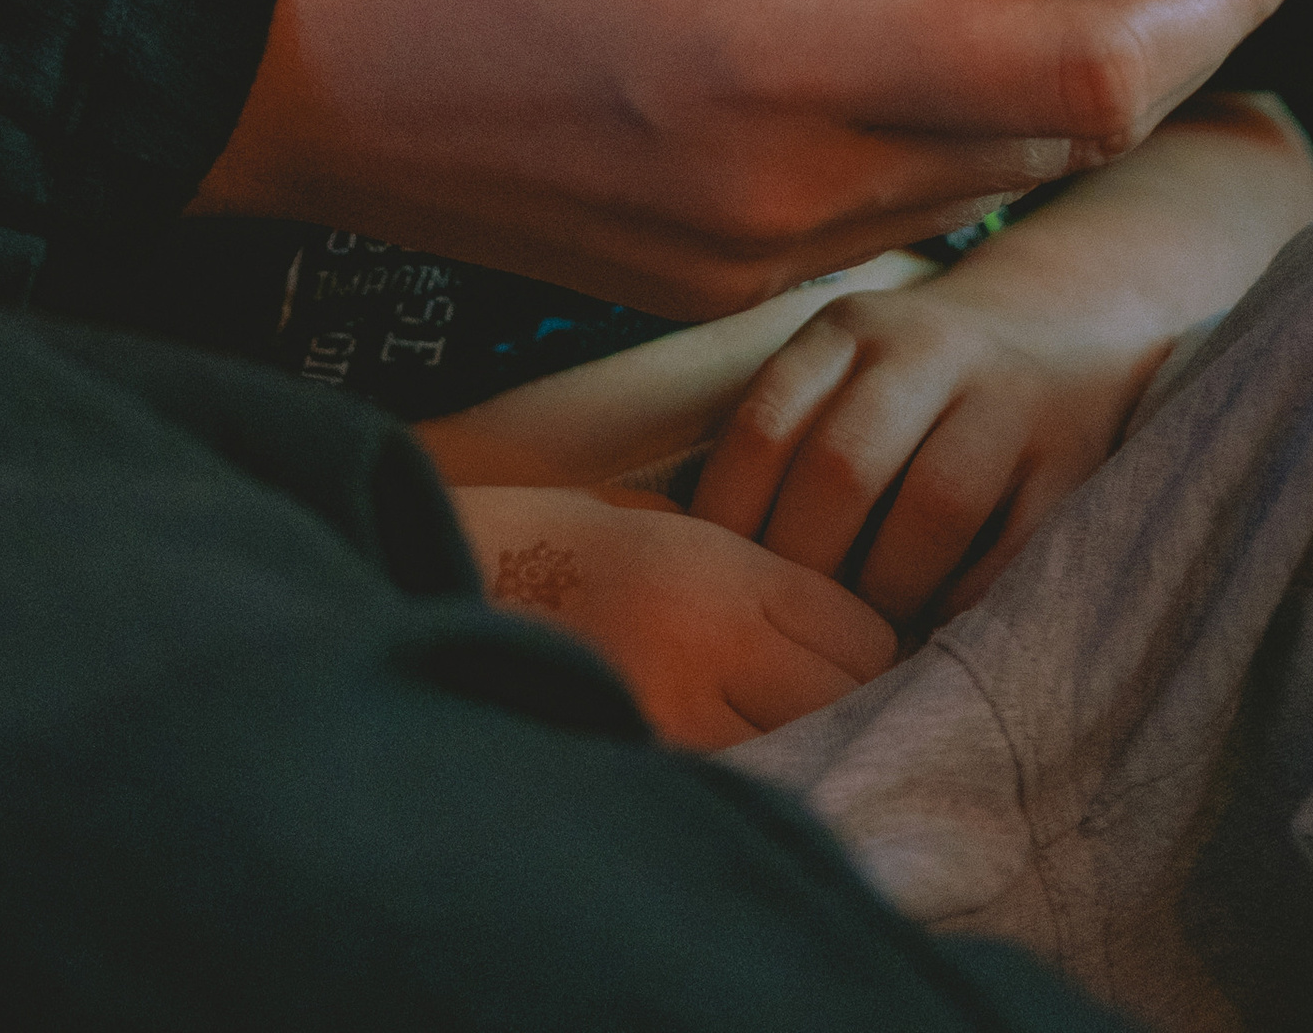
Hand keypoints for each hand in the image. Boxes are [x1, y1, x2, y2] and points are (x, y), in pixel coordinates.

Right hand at [192, 0, 1312, 312]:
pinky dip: (955, 116)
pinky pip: (884, 204)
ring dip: (1066, 79)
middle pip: (1058, 135)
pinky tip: (941, 22)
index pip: (1082, 70)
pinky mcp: (693, 272)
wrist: (224, 48)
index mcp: (769, 61)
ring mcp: (737, 256)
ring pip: (977, 177)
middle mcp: (778, 196)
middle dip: (1179, 32)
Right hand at [449, 484, 893, 750]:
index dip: (871, 652)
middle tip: (817, 703)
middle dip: (845, 705)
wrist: (440, 563)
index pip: (863, 634)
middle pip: (845, 700)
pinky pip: (723, 785)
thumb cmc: (557, 540)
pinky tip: (711, 764)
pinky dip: (732, 781)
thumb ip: (754, 574)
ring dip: (792, 748)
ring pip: (794, 753)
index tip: (855, 660)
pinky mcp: (631, 762)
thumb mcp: (668, 527)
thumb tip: (842, 632)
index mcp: (721, 567)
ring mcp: (670, 713)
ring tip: (762, 734)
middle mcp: (710, 641)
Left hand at [688, 263, 1153, 635]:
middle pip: (842, 468)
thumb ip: (787, 439)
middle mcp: (925, 350)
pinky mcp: (1070, 459)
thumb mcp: (845, 371)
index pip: (765, 427)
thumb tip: (700, 559)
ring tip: (864, 636)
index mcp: (849, 329)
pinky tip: (933, 622)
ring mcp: (1007, 400)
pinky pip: (1011, 545)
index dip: (733, 521)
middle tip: (793, 626)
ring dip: (889, 590)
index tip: (722, 584)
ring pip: (933, 506)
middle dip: (809, 566)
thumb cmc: (916, 383)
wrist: (1064, 330)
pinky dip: (964, 596)